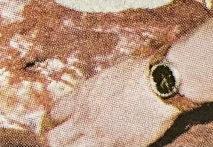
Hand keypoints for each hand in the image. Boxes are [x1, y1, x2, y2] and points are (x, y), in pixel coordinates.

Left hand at [47, 57, 178, 146]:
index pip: (54, 114)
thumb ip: (98, 89)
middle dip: (56, 141)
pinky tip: (108, 145)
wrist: (159, 85)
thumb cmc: (139, 73)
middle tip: (63, 141)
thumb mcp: (110, 74)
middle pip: (54, 140)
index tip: (59, 123)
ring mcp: (99, 137)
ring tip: (84, 144)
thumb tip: (98, 92)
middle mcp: (84, 119)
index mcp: (81, 97)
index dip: (55, 121)